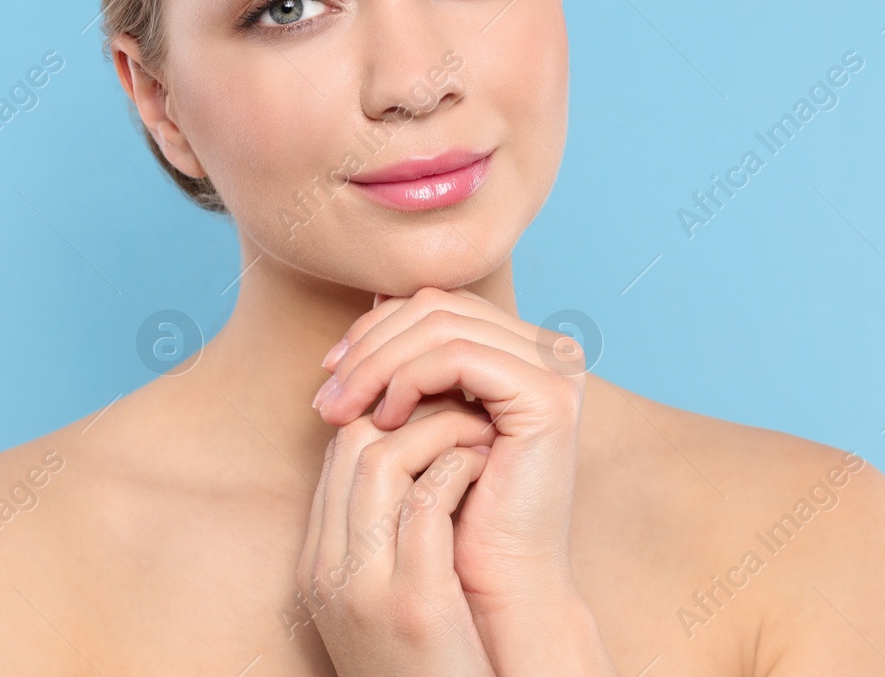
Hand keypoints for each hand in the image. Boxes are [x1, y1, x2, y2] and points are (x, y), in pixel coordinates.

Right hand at [297, 391, 498, 675]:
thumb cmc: (431, 668)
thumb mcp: (393, 598)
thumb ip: (390, 539)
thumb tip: (420, 466)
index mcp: (318, 567)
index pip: (337, 455)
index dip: (389, 417)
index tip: (438, 411)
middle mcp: (329, 571)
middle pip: (352, 446)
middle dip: (411, 411)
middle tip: (464, 404)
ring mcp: (365, 587)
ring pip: (382, 458)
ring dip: (440, 429)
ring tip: (480, 430)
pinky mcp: (414, 604)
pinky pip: (428, 501)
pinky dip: (459, 467)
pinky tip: (488, 465)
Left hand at [315, 287, 608, 671]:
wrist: (492, 589)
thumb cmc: (451, 512)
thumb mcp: (420, 420)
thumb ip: (405, 360)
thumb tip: (371, 295)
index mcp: (523, 347)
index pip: (435, 304)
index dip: (375, 329)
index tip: (328, 373)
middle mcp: (549, 349)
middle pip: (436, 305)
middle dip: (369, 345)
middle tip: (327, 396)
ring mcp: (557, 367)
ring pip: (440, 324)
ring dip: (377, 364)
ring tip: (344, 412)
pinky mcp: (550, 394)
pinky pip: (457, 356)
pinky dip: (409, 378)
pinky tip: (385, 418)